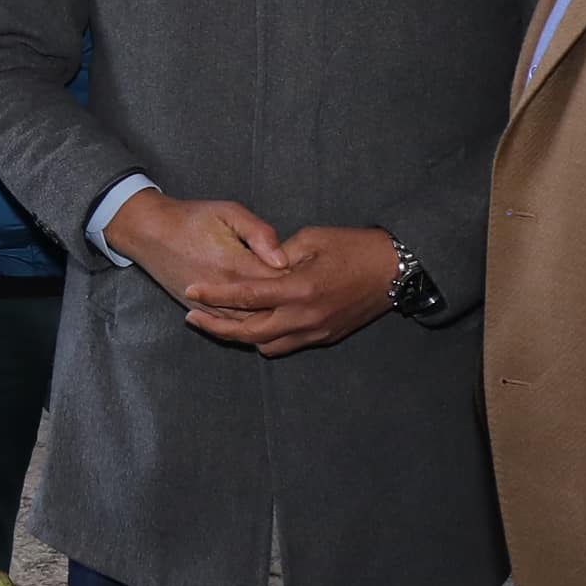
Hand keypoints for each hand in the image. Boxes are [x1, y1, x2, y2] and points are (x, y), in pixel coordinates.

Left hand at [183, 223, 398, 356]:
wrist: (395, 270)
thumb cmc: (353, 247)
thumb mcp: (311, 239)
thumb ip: (277, 254)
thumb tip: (256, 265)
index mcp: (298, 288)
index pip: (244, 296)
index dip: (213, 296)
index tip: (190, 292)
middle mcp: (304, 317)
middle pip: (248, 332)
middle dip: (217, 326)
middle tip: (193, 318)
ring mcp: (315, 331)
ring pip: (266, 345)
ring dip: (241, 336)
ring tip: (218, 322)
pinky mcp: (325, 337)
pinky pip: (286, 345)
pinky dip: (266, 338)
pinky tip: (254, 325)